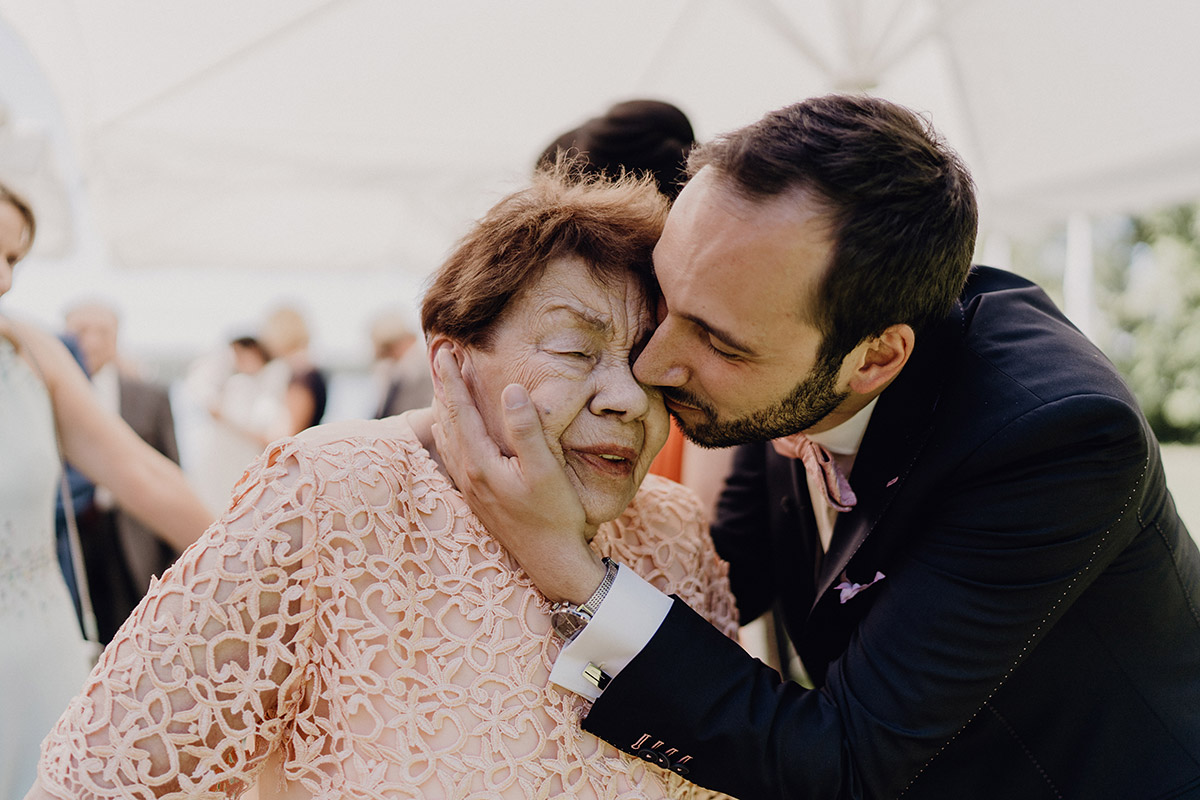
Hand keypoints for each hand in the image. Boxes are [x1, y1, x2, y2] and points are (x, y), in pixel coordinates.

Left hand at [430, 345, 603, 602]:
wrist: (552, 561)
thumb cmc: (554, 515)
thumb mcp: (546, 470)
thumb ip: (527, 429)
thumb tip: (511, 390)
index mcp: (480, 464)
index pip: (459, 411)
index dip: (451, 379)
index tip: (443, 350)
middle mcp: (468, 475)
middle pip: (446, 421)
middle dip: (442, 387)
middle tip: (437, 356)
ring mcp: (470, 488)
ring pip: (447, 438)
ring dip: (444, 408)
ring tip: (441, 385)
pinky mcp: (478, 497)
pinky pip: (453, 454)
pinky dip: (448, 431)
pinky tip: (449, 429)